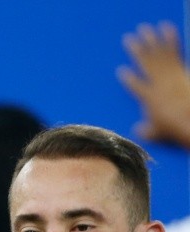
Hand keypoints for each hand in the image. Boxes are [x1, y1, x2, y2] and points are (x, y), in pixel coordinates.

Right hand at [117, 21, 189, 148]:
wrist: (189, 118)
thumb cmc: (173, 126)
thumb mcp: (156, 132)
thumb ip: (145, 130)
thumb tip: (137, 129)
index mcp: (148, 98)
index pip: (135, 86)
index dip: (127, 78)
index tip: (120, 71)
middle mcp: (157, 83)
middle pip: (144, 64)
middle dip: (135, 50)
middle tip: (128, 38)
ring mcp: (170, 74)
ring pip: (157, 54)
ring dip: (150, 40)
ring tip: (144, 28)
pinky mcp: (181, 69)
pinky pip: (175, 50)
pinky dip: (170, 38)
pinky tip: (166, 27)